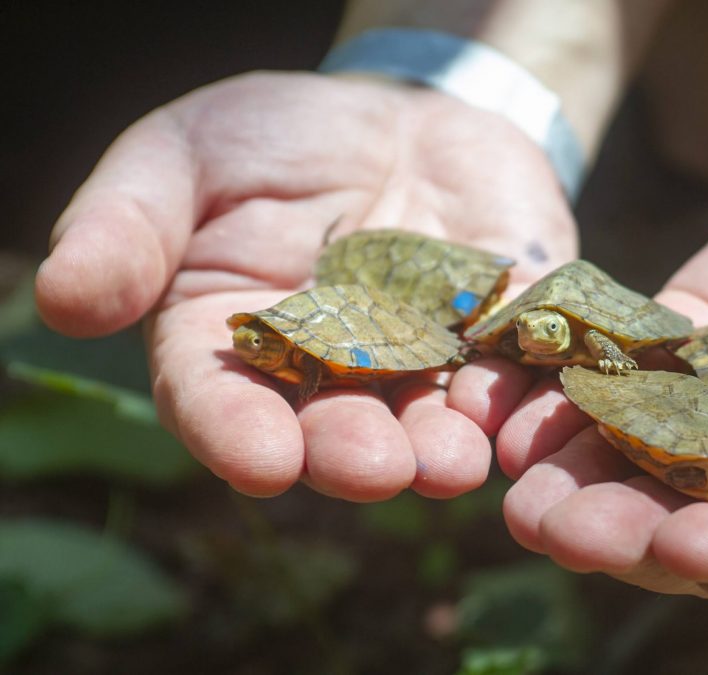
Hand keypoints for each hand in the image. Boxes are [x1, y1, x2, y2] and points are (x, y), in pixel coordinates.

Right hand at [35, 71, 576, 500]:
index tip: (261, 463)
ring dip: (438, 448)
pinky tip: (520, 415)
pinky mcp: (498, 338)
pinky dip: (516, 399)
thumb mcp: (183, 154)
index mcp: (235, 344)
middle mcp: (328, 373)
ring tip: (451, 465)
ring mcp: (419, 362)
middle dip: (350, 453)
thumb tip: (61, 298)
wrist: (401, 108)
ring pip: (426, 420)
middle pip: (331, 427)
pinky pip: (511, 376)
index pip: (222, 402)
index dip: (236, 434)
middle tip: (373, 470)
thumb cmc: (274, 136)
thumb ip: (127, 223)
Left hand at [497, 167, 707, 616]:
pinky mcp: (693, 347)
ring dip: (581, 473)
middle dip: (629, 533)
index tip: (686, 548)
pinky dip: (580, 383)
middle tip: (558, 530)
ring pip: (648, 458)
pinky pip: (632, 369)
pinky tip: (520, 396)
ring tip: (518, 485)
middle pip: (701, 525)